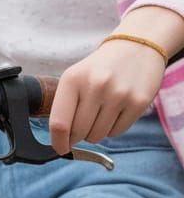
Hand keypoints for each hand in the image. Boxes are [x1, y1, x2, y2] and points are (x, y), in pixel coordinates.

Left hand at [48, 4, 183, 154]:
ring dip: (94, 133)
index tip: (60, 148)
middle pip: (79, 132)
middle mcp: (96, 86)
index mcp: (73, 80)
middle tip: (81, 128)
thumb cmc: (99, 68)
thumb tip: (60, 139)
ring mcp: (119, 94)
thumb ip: (64, 106)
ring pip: (98, 135)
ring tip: (99, 114)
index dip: (58, 141)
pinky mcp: (139, 102)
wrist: (136, 48)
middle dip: (76, 136)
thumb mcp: (74, 78)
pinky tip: (114, 112)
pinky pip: (117, 132)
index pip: (59, 123)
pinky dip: (112, 129)